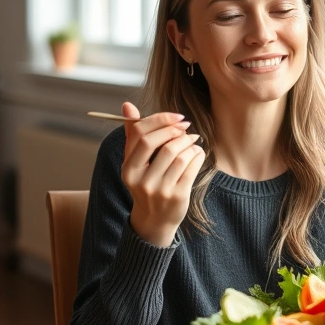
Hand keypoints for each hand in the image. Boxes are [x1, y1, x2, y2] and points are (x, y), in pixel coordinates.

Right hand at [120, 102, 204, 246]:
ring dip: (189, 143)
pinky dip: (197, 154)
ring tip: (192, 140)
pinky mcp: (177, 196)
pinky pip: (191, 167)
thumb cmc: (147, 182)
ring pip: (178, 155)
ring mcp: (159, 190)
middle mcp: (140, 180)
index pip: (140, 134)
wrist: (155, 219)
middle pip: (159, 144)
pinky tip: (197, 152)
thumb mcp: (136, 162)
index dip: (160, 120)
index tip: (177, 116)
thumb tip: (127, 105)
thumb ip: (133, 135)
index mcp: (128, 168)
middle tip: (187, 127)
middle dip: (176, 131)